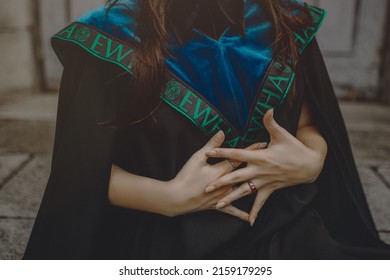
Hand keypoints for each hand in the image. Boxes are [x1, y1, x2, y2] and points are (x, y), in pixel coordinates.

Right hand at [169, 131, 260, 220]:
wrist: (177, 197)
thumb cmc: (186, 176)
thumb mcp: (197, 158)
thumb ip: (211, 145)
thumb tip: (222, 132)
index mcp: (221, 170)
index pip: (240, 158)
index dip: (251, 150)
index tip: (263, 144)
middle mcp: (226, 183)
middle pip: (245, 173)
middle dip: (258, 166)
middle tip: (271, 160)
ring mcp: (223, 196)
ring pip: (242, 191)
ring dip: (254, 186)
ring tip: (267, 182)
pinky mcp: (218, 205)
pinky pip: (232, 211)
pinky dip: (241, 214)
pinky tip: (251, 218)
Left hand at [205, 109, 325, 225]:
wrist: (311, 165)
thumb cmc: (295, 148)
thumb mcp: (283, 134)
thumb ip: (271, 122)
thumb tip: (267, 108)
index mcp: (260, 156)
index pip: (237, 154)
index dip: (223, 152)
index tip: (209, 152)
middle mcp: (260, 171)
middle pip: (237, 177)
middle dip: (221, 182)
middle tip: (206, 187)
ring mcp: (264, 182)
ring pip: (245, 192)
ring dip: (231, 198)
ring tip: (218, 205)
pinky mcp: (270, 190)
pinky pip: (261, 202)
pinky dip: (255, 212)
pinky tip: (248, 222)